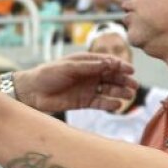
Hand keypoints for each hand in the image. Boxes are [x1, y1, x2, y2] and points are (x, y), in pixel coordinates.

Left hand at [13, 53, 136, 113]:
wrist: (33, 92)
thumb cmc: (48, 74)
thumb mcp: (68, 67)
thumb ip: (89, 66)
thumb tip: (109, 63)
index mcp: (86, 62)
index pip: (108, 62)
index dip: (120, 66)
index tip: (130, 70)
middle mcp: (90, 74)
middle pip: (112, 77)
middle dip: (124, 80)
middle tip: (134, 85)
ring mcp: (88, 88)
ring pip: (109, 90)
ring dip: (120, 92)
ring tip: (129, 95)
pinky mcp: (85, 101)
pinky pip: (101, 102)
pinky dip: (109, 104)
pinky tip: (116, 105)